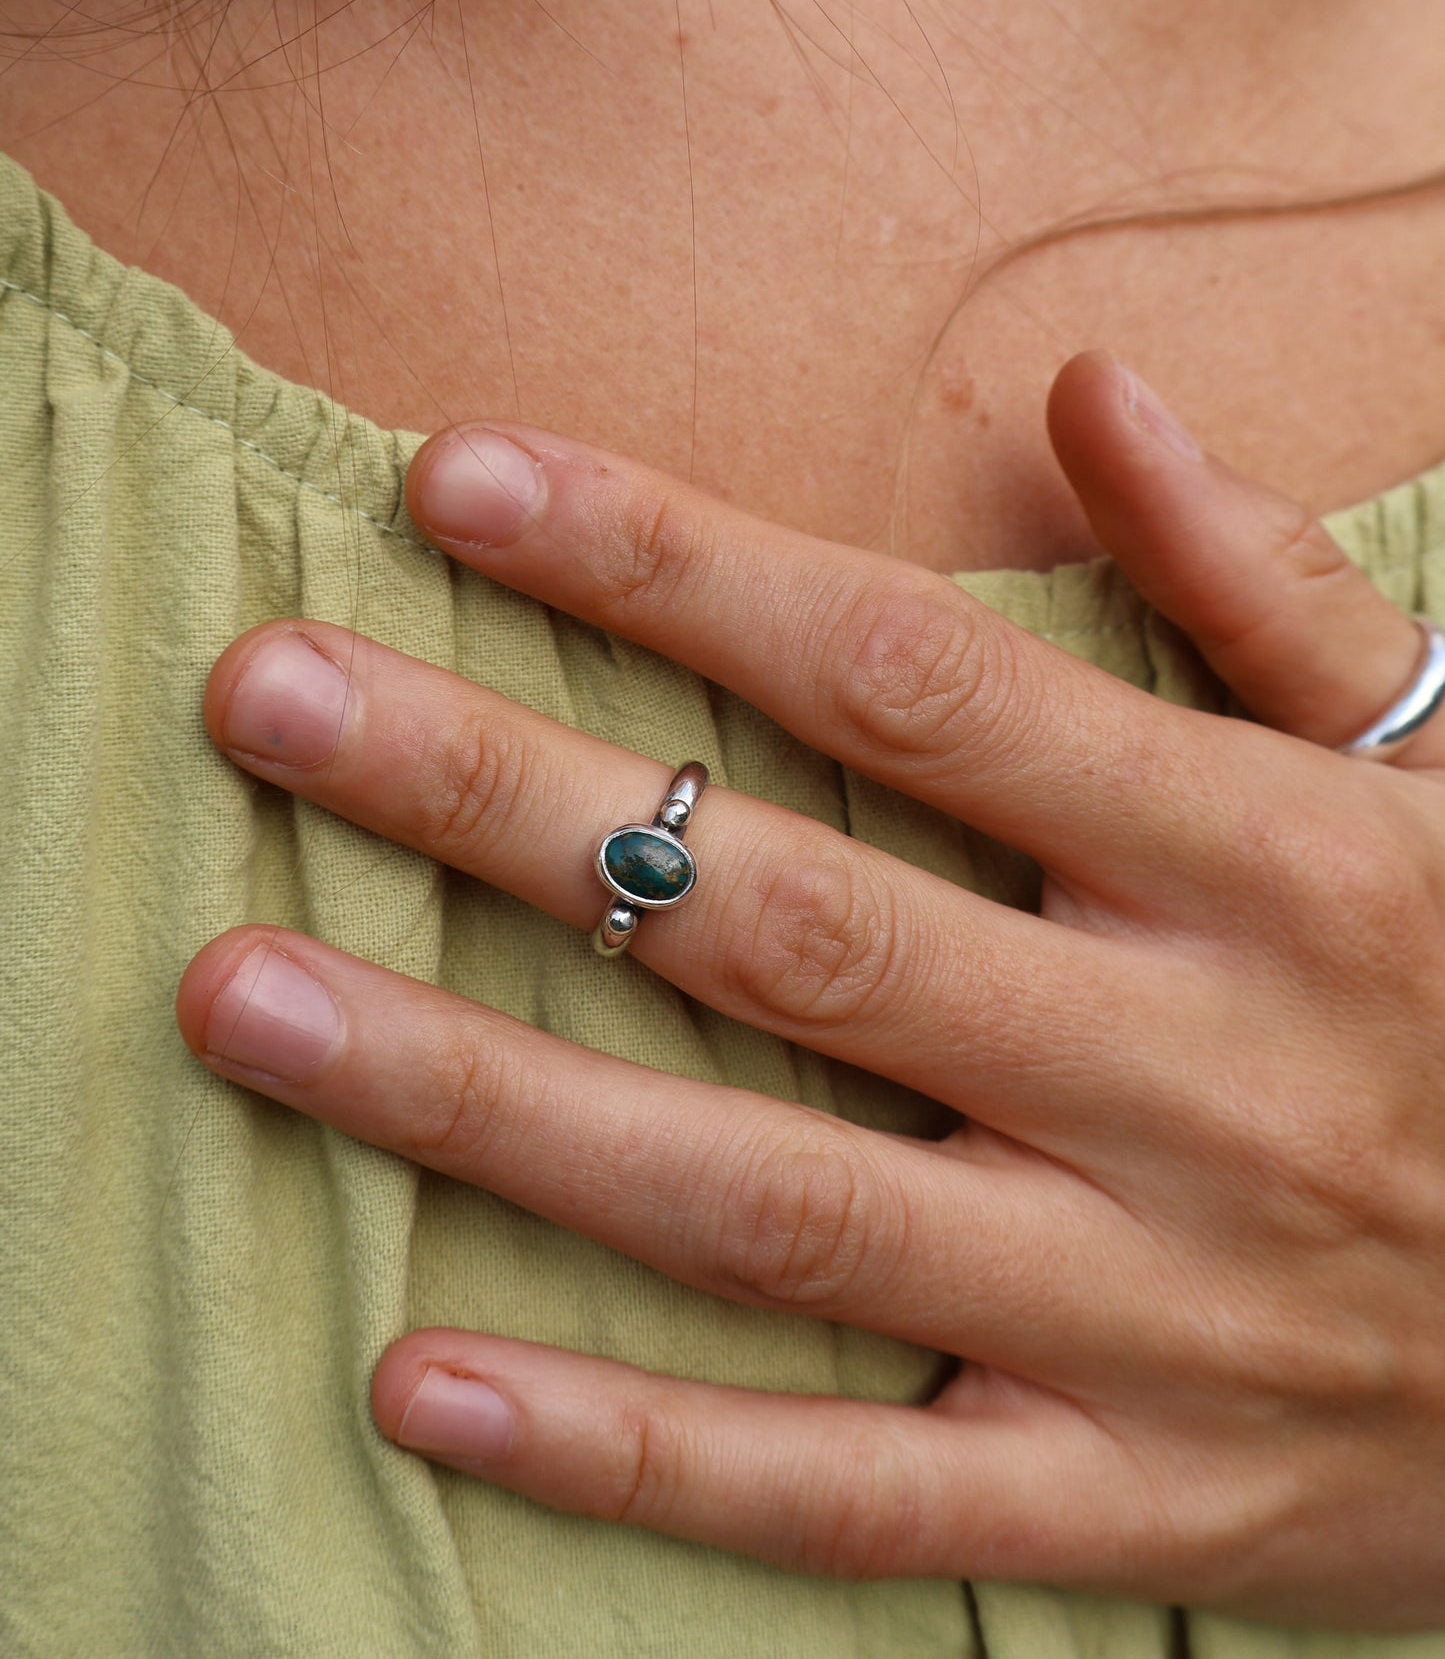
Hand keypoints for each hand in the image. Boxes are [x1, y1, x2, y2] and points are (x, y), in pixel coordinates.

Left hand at [175, 351, 1444, 1629]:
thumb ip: (1271, 589)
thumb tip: (1092, 393)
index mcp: (1264, 865)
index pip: (909, 675)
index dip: (672, 566)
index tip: (460, 477)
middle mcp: (1186, 1075)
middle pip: (787, 920)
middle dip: (507, 800)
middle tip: (269, 699)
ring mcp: (1151, 1310)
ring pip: (771, 1197)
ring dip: (487, 1103)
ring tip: (251, 999)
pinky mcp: (1138, 1501)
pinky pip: (859, 1494)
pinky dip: (637, 1454)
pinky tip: (423, 1382)